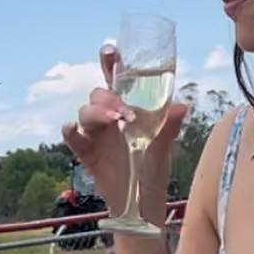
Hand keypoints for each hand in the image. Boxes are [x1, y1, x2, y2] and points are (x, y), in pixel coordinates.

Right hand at [62, 46, 189, 222]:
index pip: (116, 79)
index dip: (110, 62)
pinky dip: (70, 132)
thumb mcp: (164, 146)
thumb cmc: (152, 169)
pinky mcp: (87, 153)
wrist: (143, 202)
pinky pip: (73, 138)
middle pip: (98, 94)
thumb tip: (182, 105)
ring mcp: (96, 134)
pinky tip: (72, 129)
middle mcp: (109, 117)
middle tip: (124, 112)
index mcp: (127, 108)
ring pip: (86, 112)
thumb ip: (169, 125)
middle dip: (108, 98)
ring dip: (97, 113)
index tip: (111, 51)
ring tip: (113, 121)